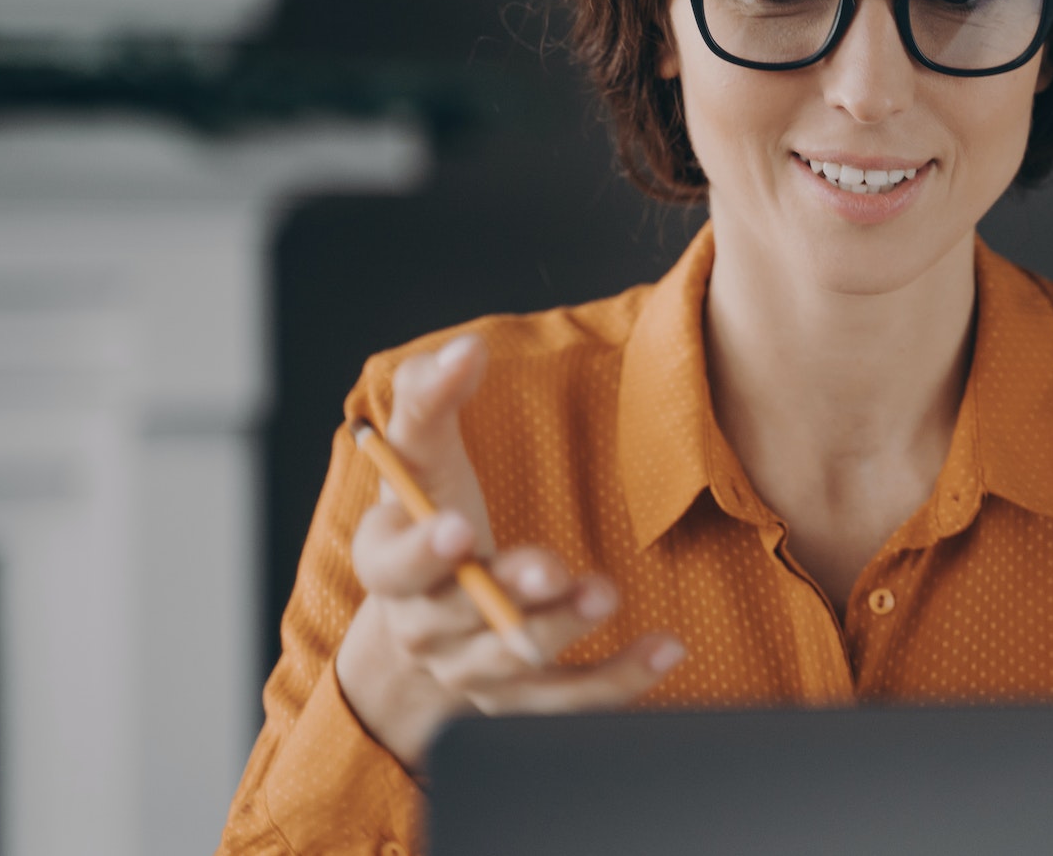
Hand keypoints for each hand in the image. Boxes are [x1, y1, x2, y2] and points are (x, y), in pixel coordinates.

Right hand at [335, 333, 685, 769]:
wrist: (429, 606)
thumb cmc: (431, 507)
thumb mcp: (421, 449)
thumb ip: (431, 393)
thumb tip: (463, 351)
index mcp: (387, 563)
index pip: (394, 564)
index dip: (423, 552)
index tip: (458, 530)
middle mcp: (424, 626)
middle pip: (457, 620)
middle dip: (506, 594)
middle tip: (550, 568)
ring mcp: (473, 668)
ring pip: (512, 663)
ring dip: (560, 630)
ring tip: (605, 593)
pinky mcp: (524, 696)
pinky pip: (570, 701)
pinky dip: (618, 682)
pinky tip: (664, 649)